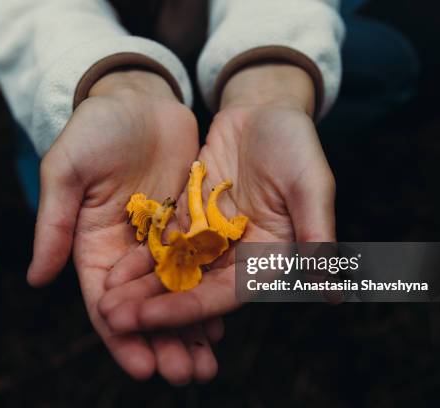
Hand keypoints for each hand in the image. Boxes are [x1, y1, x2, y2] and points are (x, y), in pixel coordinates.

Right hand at [26, 70, 221, 383]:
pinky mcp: (188, 226)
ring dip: (190, 329)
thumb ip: (54, 223)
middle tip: (186, 375)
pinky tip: (225, 319)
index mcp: (93, 246)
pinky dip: (208, 293)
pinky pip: (199, 267)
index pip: (107, 303)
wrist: (138, 100)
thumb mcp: (67, 170)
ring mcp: (159, 241)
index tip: (144, 367)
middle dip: (163, 343)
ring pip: (174, 294)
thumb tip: (36, 279)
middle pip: (145, 308)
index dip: (124, 337)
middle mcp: (126, 252)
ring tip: (208, 363)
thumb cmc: (96, 129)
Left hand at [98, 64, 335, 331]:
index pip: (224, 294)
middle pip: (191, 290)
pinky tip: (111, 271)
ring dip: (140, 289)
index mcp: (267, 257)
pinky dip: (138, 260)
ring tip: (105, 303)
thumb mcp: (311, 183)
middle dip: (153, 307)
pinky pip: (161, 245)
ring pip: (171, 273)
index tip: (147, 319)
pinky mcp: (188, 221)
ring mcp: (210, 241)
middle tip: (112, 319)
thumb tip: (334, 292)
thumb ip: (317, 232)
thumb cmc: (296, 142)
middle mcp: (237, 257)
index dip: (186, 309)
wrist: (263, 109)